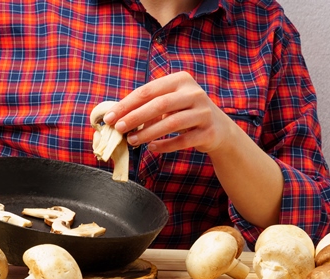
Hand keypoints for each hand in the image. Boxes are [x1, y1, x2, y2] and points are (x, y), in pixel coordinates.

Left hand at [102, 71, 233, 153]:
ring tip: (132, 141)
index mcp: (180, 80)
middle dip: (135, 117)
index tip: (110, 117)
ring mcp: (204, 112)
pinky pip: (184, 140)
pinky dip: (166, 145)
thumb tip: (116, 116)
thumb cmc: (185, 113)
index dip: (127, 104)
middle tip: (118, 129)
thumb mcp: (170, 102)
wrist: (219, 129)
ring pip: (172, 122)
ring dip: (148, 133)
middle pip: (160, 104)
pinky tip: (153, 148)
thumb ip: (147, 105)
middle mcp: (194, 93)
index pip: (148, 90)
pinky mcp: (209, 132)